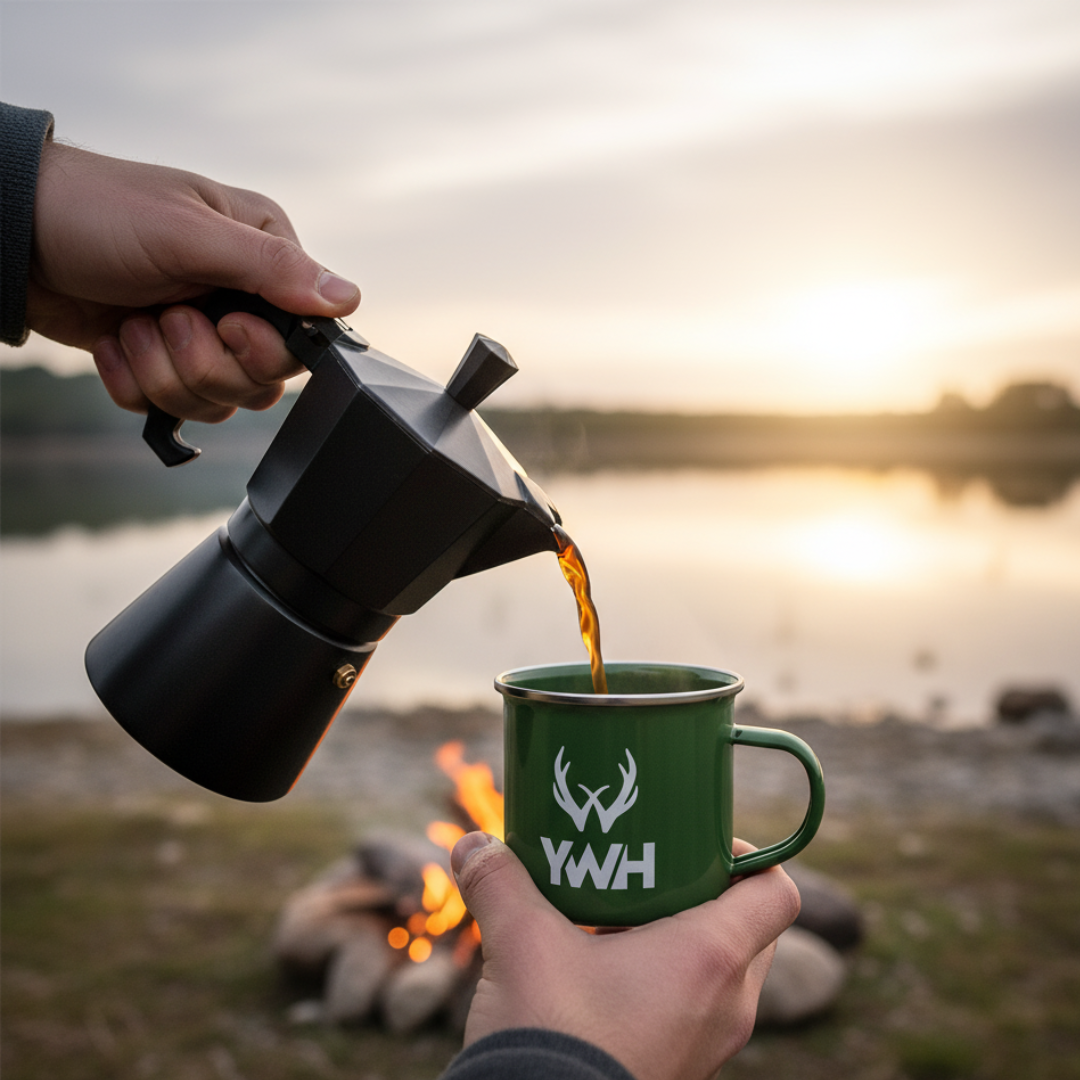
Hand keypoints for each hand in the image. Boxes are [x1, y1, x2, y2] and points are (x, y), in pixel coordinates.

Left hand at [29, 141, 360, 421]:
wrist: (14, 237)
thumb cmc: (98, 213)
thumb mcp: (188, 234)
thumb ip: (271, 270)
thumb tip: (347, 299)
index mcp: (264, 257)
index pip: (302, 337)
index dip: (261, 347)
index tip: (221, 321)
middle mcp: (241, 299)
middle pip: (262, 381)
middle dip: (204, 363)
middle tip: (167, 318)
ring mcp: (201, 335)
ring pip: (217, 402)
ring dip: (163, 372)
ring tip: (132, 325)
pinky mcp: (163, 362)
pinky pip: (170, 408)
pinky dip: (133, 383)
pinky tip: (115, 340)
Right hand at [451, 833, 799, 1079]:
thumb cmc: (551, 1038)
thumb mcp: (520, 945)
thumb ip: (499, 884)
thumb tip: (472, 845)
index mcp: (710, 959)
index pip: (776, 894)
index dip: (750, 857)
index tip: (698, 843)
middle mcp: (727, 1005)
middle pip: (752, 927)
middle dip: (708, 891)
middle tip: (653, 870)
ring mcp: (709, 1044)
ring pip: (726, 971)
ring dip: (686, 937)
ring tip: (623, 915)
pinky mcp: (682, 1067)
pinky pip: (699, 1009)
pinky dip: (669, 980)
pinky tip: (607, 969)